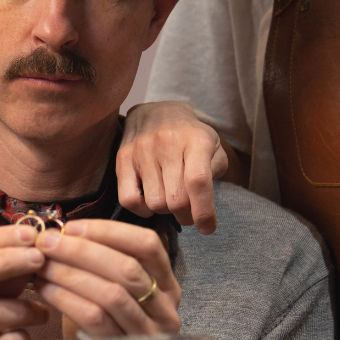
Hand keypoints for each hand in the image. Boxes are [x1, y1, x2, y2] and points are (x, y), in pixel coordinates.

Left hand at [32, 219, 180, 339]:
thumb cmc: (104, 324)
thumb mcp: (113, 290)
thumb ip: (100, 262)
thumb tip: (62, 232)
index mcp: (167, 285)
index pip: (148, 245)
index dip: (109, 231)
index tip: (71, 226)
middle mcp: (166, 309)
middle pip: (128, 268)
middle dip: (83, 250)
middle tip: (48, 242)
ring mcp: (150, 334)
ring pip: (112, 293)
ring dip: (71, 273)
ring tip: (41, 264)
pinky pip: (95, 319)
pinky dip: (66, 299)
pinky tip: (44, 289)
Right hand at [118, 101, 230, 233]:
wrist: (158, 112)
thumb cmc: (190, 136)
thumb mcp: (213, 146)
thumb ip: (216, 172)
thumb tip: (204, 205)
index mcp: (196, 139)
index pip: (198, 181)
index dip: (203, 211)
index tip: (208, 228)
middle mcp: (168, 143)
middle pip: (177, 200)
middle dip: (187, 216)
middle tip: (190, 214)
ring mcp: (142, 150)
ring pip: (155, 203)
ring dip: (166, 212)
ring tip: (171, 202)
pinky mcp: (123, 158)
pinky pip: (128, 199)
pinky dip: (141, 210)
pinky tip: (150, 203)